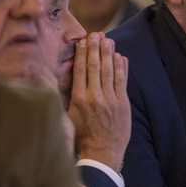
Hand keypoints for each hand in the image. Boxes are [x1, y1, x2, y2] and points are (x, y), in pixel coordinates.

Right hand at [67, 33, 130, 171]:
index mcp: (78, 98)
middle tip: (97, 34)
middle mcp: (94, 96)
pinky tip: (120, 56)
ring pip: (110, 70)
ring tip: (108, 40)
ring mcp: (110, 99)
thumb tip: (62, 79)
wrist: (101, 152)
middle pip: (95, 66)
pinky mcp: (123, 103)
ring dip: (109, 53)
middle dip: (96, 48)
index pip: (80, 69)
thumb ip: (66, 97)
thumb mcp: (67, 116)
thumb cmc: (81, 135)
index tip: (83, 41)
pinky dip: (122, 67)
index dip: (82, 53)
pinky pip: (122, 81)